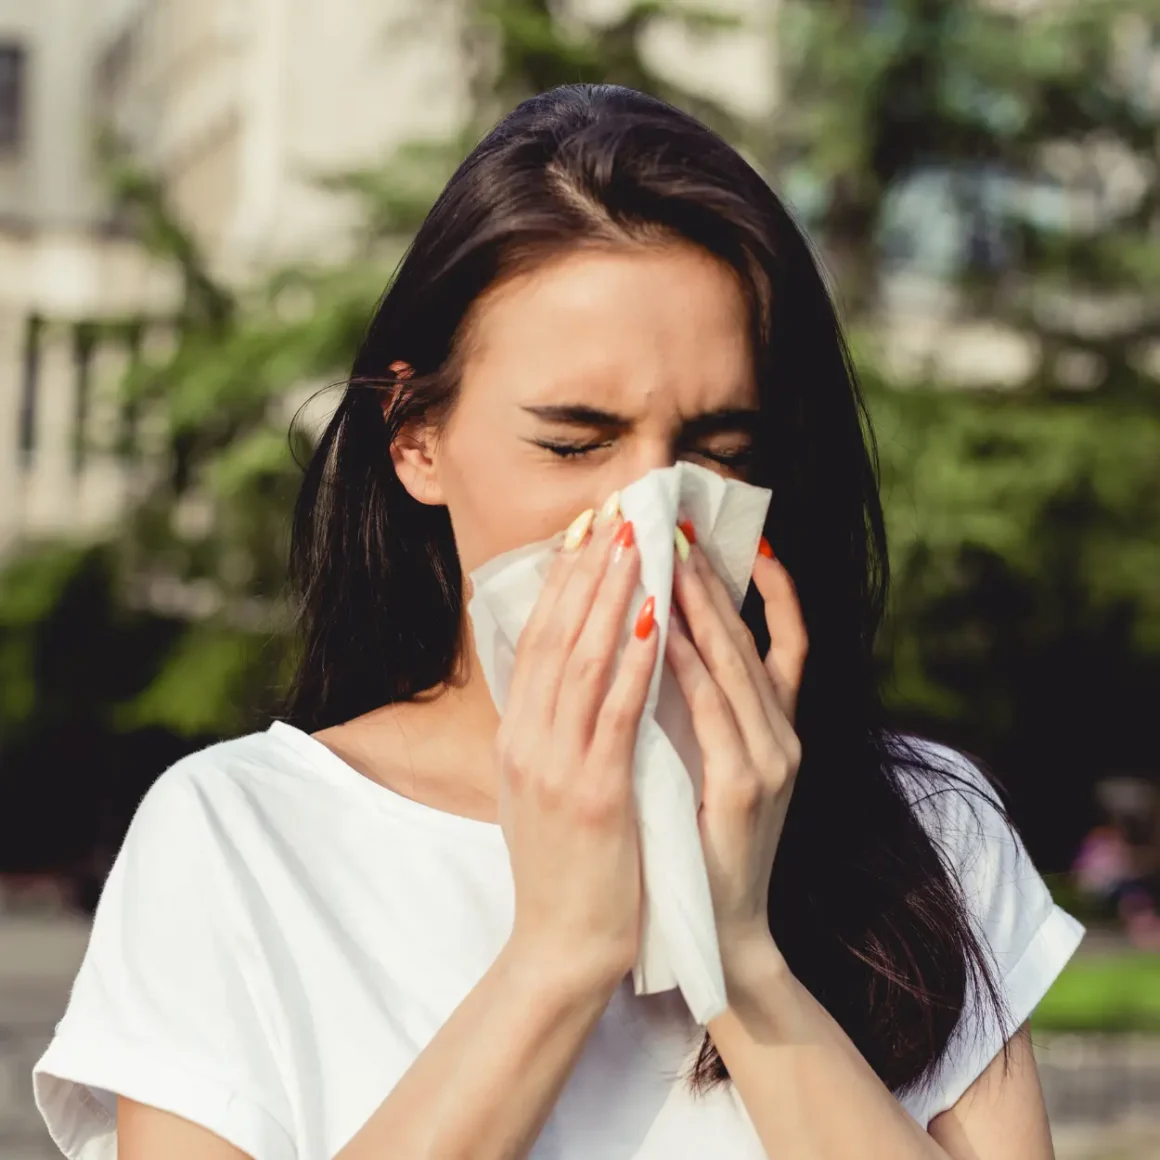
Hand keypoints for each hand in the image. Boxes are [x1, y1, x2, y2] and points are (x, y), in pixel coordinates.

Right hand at [497, 504, 658, 994]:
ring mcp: (555, 765)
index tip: (587, 532)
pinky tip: (656, 619)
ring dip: (611, 596)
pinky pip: (616, 711)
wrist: (561, 945)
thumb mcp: (536, 787)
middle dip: (587, 569)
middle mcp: (527, 741)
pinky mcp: (593, 792)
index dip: (561, 581)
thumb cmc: (561, 865)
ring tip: (636, 544)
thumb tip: (568, 672)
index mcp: (515, 737)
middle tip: (614, 512)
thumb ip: (548, 728)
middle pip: (555, 635)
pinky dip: (635, 660)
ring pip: (582, 661)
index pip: (535, 640)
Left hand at [666, 529, 807, 968]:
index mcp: (776, 729)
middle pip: (753, 639)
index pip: (785, 641)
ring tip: (674, 557)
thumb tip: (668, 640)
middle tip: (683, 527)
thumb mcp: (712, 763)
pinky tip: (664, 630)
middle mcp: (784, 735)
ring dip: (703, 607)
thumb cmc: (702, 838)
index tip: (746, 539)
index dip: (774, 589)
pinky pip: (715, 711)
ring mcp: (772, 760)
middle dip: (717, 580)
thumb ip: (705, 709)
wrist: (720, 928)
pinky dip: (690, 665)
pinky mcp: (747, 787)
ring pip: (738, 665)